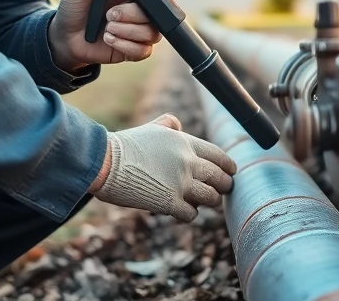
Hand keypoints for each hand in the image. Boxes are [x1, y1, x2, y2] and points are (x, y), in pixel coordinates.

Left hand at [49, 0, 176, 70]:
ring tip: (107, 28)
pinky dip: (125, 45)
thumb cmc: (75, 9)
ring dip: (127, 31)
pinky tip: (109, 39)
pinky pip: (142, 50)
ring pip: (152, 33)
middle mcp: (140, 13)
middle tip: (110, 14)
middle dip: (133, 14)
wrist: (66, 37)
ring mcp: (139, 32)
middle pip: (156, 15)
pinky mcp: (133, 51)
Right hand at [91, 114, 235, 222]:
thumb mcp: (151, 128)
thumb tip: (177, 124)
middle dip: (224, 186)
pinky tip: (181, 212)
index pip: (218, 155)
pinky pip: (191, 214)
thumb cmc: (125, 146)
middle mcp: (188, 162)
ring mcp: (180, 183)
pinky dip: (188, 214)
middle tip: (222, 191)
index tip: (231, 172)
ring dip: (209, 202)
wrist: (106, 162)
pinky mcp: (170, 202)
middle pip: (219, 178)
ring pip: (211, 198)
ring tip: (205, 203)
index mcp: (185, 143)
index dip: (228, 166)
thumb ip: (168, 125)